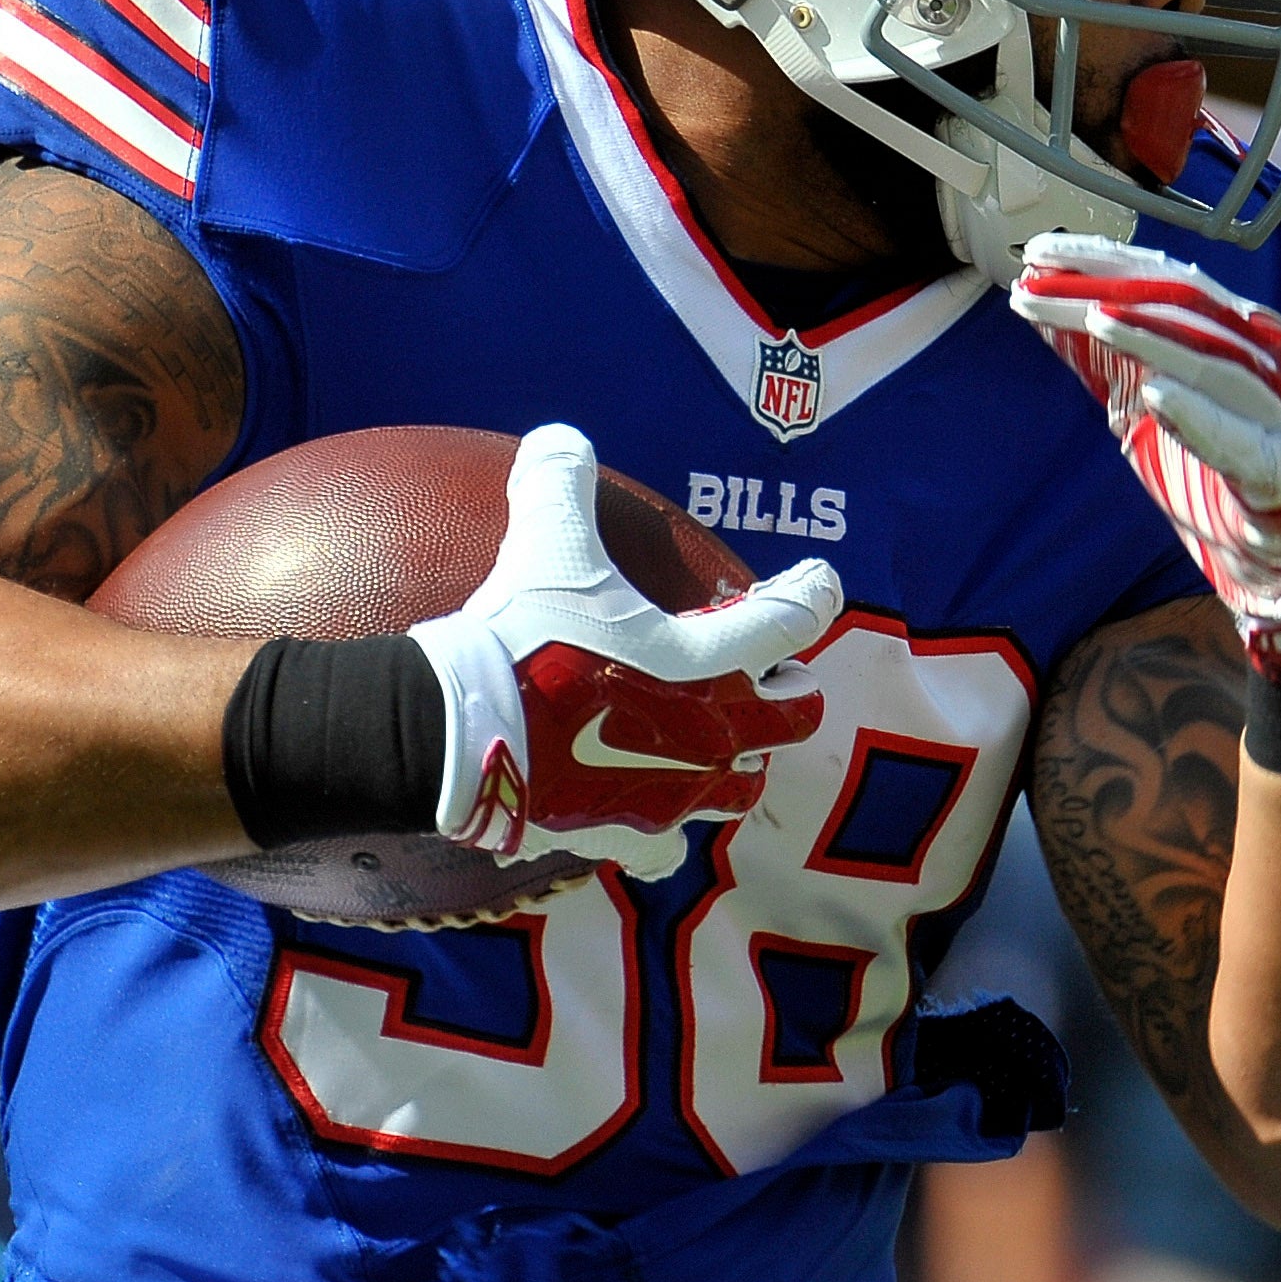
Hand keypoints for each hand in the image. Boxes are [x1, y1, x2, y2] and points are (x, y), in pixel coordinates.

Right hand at [407, 426, 842, 881]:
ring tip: (727, 743)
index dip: (814, 594)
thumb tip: (560, 436)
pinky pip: (666, 844)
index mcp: (710, 663)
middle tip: (783, 676)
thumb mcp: (545, 542)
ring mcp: (675, 793)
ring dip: (743, 762)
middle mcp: (711, 735)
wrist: (460, 733)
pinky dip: (666, 825)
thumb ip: (561, 481)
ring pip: (741, 787)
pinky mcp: (627, 836)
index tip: (820, 581)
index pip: (791, 622)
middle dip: (793, 693)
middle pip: (790, 718)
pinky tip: (649, 805)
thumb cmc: (520, 636)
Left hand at [1011, 235, 1280, 680]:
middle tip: (1041, 268)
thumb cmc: (1235, 465)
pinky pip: (1242, 439)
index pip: (1162, 283)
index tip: (1038, 253)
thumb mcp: (1162, 405)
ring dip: (1153, 337)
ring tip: (1094, 319)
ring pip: (1212, 361)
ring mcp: (1277, 410)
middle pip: (1182, 303)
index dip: (1101, 261)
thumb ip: (1116, 362)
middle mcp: (1258, 359)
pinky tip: (1157, 396)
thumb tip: (1048, 311)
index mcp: (1229, 340)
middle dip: (1112, 281)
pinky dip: (1201, 416)